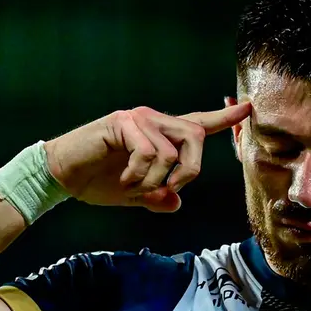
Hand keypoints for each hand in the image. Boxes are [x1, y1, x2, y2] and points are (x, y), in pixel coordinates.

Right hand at [43, 102, 250, 212]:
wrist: (63, 177)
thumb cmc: (97, 181)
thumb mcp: (135, 195)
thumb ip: (158, 197)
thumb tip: (176, 202)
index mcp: (161, 134)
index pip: (198, 122)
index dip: (225, 117)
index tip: (247, 108)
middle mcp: (153, 120)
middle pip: (196, 135)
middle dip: (189, 170)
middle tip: (167, 189)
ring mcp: (138, 118)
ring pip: (171, 151)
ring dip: (155, 180)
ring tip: (135, 188)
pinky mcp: (122, 122)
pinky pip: (149, 152)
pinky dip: (140, 175)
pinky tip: (124, 181)